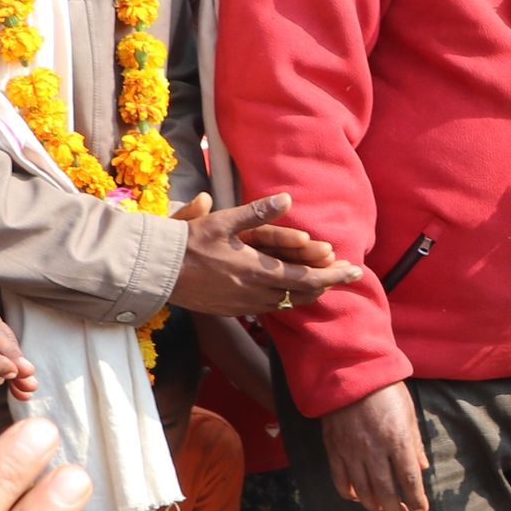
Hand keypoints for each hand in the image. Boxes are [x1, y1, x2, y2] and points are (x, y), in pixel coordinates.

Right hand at [164, 192, 361, 317]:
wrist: (155, 270)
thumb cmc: (188, 242)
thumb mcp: (224, 221)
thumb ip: (258, 213)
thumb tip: (287, 199)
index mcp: (257, 270)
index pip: (307, 278)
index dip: (334, 276)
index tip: (355, 271)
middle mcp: (254, 292)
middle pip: (302, 294)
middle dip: (327, 284)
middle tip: (345, 275)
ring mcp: (243, 305)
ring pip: (287, 303)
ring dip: (307, 293)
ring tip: (323, 283)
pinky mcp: (231, 311)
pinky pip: (267, 308)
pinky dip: (284, 299)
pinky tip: (288, 292)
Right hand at [320, 382, 428, 510]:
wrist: (349, 373)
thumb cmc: (385, 390)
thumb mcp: (408, 413)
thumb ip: (415, 443)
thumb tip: (422, 468)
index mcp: (397, 440)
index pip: (409, 479)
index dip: (416, 499)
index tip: (420, 509)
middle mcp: (374, 450)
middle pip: (386, 491)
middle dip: (396, 508)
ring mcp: (352, 451)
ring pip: (363, 490)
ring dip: (374, 505)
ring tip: (383, 510)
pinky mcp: (334, 449)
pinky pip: (341, 479)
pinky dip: (350, 493)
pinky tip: (358, 497)